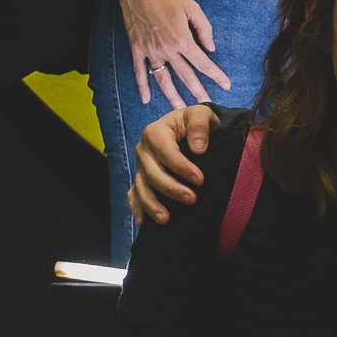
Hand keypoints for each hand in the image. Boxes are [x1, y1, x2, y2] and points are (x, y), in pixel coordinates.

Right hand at [113, 0, 230, 108]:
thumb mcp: (192, 8)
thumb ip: (204, 29)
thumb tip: (211, 48)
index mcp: (182, 39)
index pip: (203, 63)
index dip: (216, 75)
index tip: (227, 85)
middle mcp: (166, 49)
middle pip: (185, 76)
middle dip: (198, 92)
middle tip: (208, 105)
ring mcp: (150, 50)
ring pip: (163, 79)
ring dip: (172, 96)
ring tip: (181, 109)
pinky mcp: (136, 48)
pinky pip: (139, 72)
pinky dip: (142, 86)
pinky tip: (146, 99)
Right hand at [128, 103, 220, 226]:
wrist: (190, 126)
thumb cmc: (196, 121)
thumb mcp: (202, 114)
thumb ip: (200, 126)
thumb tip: (198, 149)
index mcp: (156, 132)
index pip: (166, 153)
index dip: (182, 167)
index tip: (200, 180)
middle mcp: (144, 150)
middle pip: (152, 173)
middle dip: (171, 189)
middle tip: (192, 200)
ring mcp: (141, 166)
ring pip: (142, 187)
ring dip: (152, 204)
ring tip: (166, 220)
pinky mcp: (142, 177)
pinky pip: (134, 194)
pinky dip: (137, 208)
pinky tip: (143, 222)